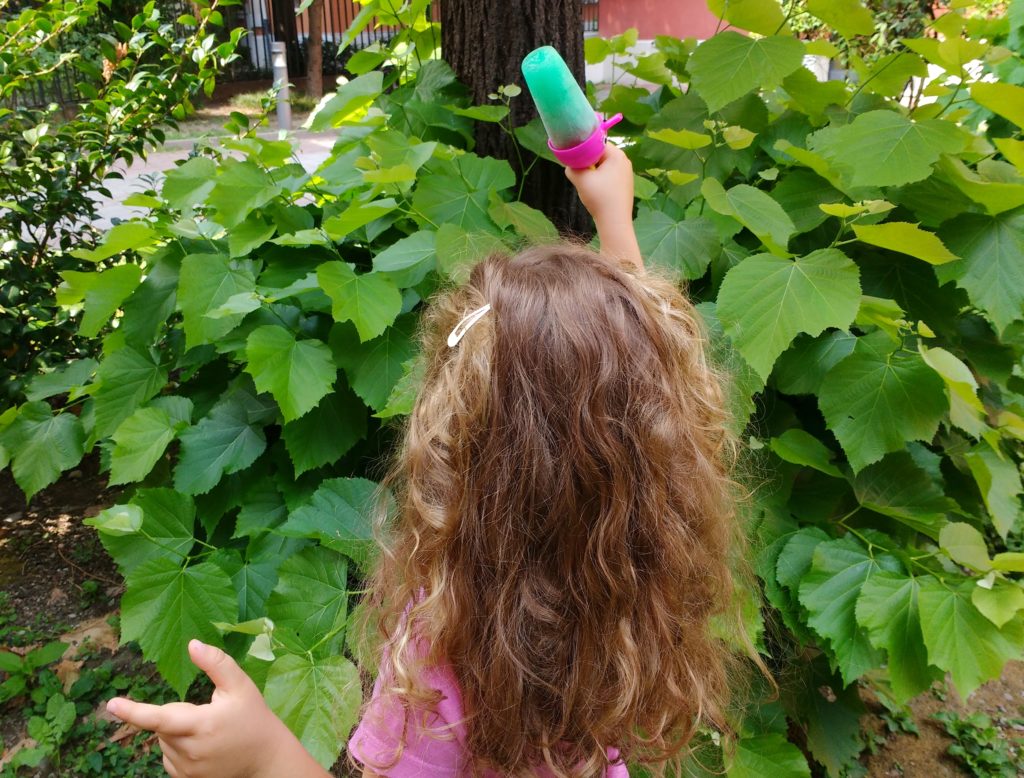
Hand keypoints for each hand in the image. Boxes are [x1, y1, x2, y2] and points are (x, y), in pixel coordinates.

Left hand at [106, 640, 295, 777]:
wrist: (266, 758)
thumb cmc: (254, 718)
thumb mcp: (240, 686)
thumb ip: (216, 663)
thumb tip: (192, 644)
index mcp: (202, 725)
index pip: (160, 718)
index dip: (133, 711)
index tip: (111, 704)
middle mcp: (191, 751)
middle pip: (163, 725)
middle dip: (177, 714)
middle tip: (208, 713)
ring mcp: (188, 769)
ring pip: (164, 742)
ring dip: (176, 731)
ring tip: (209, 731)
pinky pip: (168, 757)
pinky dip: (177, 747)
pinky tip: (202, 745)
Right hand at [564, 143, 634, 227]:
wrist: (614, 222)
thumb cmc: (599, 197)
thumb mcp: (581, 179)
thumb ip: (572, 167)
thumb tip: (570, 166)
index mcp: (617, 155)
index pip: (596, 143)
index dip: (583, 150)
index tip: (574, 160)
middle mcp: (624, 161)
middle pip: (600, 154)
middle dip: (588, 162)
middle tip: (579, 173)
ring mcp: (626, 173)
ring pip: (604, 166)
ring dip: (593, 172)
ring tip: (587, 184)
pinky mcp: (625, 184)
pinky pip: (609, 175)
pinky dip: (600, 180)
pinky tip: (596, 191)